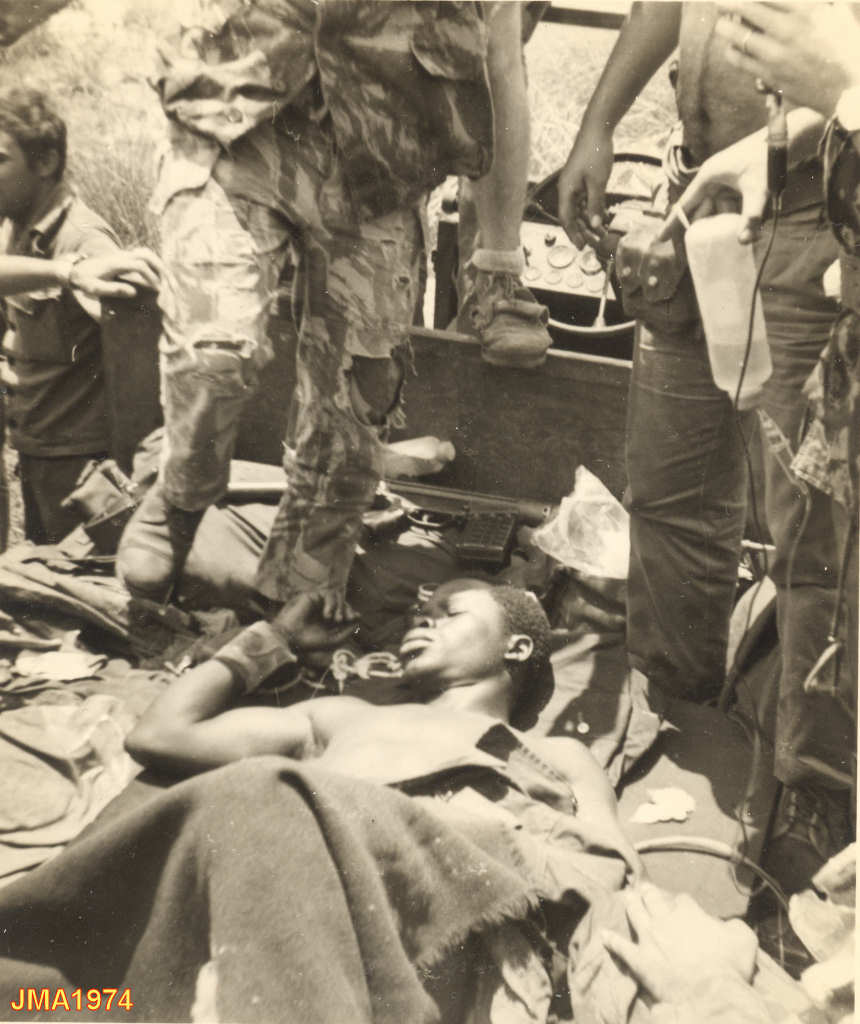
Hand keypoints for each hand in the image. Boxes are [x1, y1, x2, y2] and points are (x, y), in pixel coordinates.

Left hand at [69, 247, 162, 297]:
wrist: (73, 269)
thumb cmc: (83, 281)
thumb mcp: (94, 288)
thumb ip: (113, 290)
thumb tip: (133, 292)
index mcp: (116, 263)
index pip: (140, 266)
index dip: (151, 278)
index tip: (158, 290)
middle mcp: (121, 255)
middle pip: (146, 255)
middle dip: (160, 268)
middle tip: (169, 282)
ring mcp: (122, 254)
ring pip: (146, 253)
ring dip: (158, 264)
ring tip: (166, 278)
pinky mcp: (123, 257)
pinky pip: (142, 256)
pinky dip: (152, 263)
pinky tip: (156, 275)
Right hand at [271, 592, 356, 651]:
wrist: (291, 639)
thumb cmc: (310, 642)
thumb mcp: (334, 640)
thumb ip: (347, 631)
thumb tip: (359, 619)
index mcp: (329, 620)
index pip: (345, 611)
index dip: (352, 612)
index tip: (356, 617)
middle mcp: (324, 609)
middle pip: (343, 602)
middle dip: (348, 610)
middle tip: (346, 619)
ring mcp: (318, 602)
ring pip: (337, 596)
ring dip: (340, 607)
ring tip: (336, 619)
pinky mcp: (311, 596)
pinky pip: (328, 593)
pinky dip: (331, 603)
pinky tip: (327, 615)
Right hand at [558, 126, 613, 249]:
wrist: (597, 129)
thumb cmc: (595, 153)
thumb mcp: (598, 182)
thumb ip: (595, 204)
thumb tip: (594, 225)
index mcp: (566, 190)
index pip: (566, 219)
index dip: (573, 234)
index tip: (581, 247)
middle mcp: (567, 189)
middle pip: (572, 217)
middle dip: (582, 232)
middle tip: (594, 245)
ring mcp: (574, 185)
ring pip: (579, 210)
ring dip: (589, 223)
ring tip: (601, 235)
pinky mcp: (581, 180)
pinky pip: (584, 201)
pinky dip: (592, 210)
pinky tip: (602, 218)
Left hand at [598, 883, 757, 1004]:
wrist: (710, 994)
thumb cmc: (729, 966)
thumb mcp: (744, 939)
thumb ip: (734, 926)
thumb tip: (727, 924)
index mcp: (689, 913)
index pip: (682, 900)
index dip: (682, 903)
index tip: (683, 906)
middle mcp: (665, 919)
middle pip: (653, 899)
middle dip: (649, 893)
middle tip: (645, 888)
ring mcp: (649, 938)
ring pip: (635, 913)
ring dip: (630, 904)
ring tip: (626, 896)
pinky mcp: (639, 959)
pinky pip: (621, 947)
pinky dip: (611, 940)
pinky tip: (603, 934)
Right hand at [657, 130, 767, 244]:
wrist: (787, 138)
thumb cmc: (767, 160)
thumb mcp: (757, 191)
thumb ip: (750, 217)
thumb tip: (743, 242)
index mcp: (708, 177)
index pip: (685, 205)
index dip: (672, 223)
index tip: (659, 239)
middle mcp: (714, 179)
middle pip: (702, 211)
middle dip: (706, 229)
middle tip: (705, 248)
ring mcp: (726, 181)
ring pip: (719, 210)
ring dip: (725, 224)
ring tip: (736, 237)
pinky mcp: (738, 183)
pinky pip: (732, 205)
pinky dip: (737, 216)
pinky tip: (748, 227)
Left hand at [716, 2, 859, 115]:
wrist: (849, 87)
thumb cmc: (846, 46)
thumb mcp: (836, 13)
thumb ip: (814, 2)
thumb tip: (785, 3)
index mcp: (807, 9)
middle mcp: (789, 29)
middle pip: (748, 9)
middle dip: (728, 4)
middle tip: (719, 3)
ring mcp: (777, 54)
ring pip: (739, 36)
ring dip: (726, 28)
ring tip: (722, 26)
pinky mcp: (770, 75)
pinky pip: (741, 61)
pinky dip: (732, 52)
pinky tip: (730, 48)